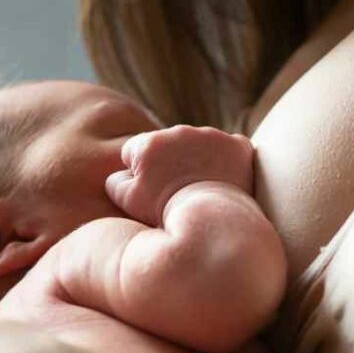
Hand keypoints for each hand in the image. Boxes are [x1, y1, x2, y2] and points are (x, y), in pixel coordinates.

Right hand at [105, 125, 255, 224]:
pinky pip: (230, 148)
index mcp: (148, 144)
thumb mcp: (127, 201)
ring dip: (198, 160)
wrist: (213, 220)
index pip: (134, 151)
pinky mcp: (238, 145)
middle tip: (176, 191)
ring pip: (199, 145)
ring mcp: (211, 136)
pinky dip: (228, 162)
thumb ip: (115, 181)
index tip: (150, 190)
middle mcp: (179, 132)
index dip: (139, 172)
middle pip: (168, 145)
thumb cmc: (166, 214)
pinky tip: (225, 181)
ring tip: (201, 189)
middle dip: (169, 163)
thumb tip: (120, 173)